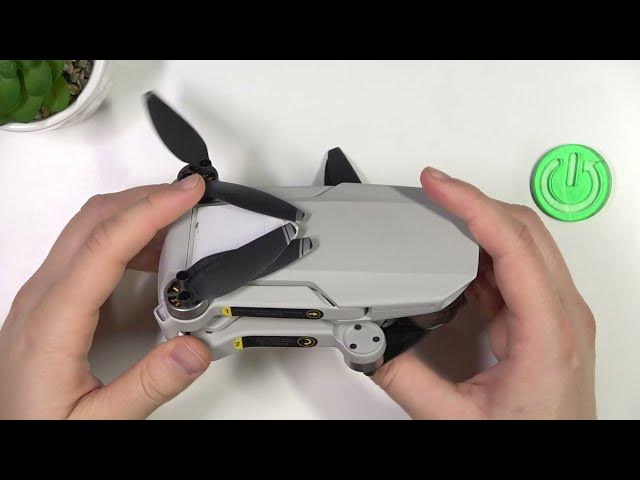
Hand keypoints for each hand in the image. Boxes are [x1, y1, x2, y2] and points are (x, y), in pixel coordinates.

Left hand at [0, 175, 210, 418]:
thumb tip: (195, 348)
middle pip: (93, 220)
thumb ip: (149, 386)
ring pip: (89, 227)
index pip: (104, 245)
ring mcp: (43, 294)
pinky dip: (126, 235)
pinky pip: (88, 247)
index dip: (149, 211)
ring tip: (181, 222)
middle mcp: (41, 297)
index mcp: (51, 322)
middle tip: (191, 195)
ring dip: (137, 212)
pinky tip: (154, 253)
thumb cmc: (37, 428)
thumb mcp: (98, 423)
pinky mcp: (51, 299)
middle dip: (146, 197)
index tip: (186, 194)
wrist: (7, 435)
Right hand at [374, 167, 595, 418]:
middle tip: (434, 187)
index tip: (439, 184)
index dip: (472, 205)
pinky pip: (516, 269)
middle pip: (524, 230)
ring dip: (480, 223)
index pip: (512, 244)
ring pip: (523, 243)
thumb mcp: (457, 419)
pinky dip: (483, 253)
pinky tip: (454, 255)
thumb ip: (407, 380)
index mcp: (548, 331)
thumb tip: (373, 345)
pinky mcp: (544, 320)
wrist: (561, 458)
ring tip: (438, 213)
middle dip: (475, 201)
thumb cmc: (535, 439)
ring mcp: (556, 315)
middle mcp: (561, 314)